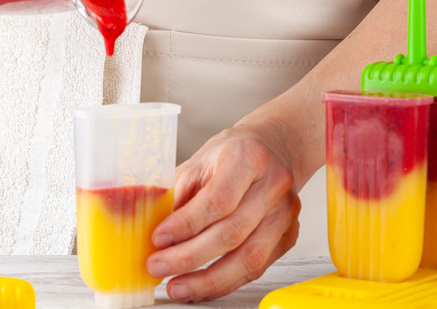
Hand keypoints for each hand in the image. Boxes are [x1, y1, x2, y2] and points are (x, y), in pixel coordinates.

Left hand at [146, 123, 300, 301]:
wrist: (272, 150)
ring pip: (249, 258)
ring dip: (207, 280)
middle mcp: (273, 185)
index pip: (218, 199)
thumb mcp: (198, 162)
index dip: (186, 225)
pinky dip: (225, 281)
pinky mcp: (289, 236)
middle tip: (157, 266)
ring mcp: (285, 213)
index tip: (158, 239)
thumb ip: (176, 193)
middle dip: (189, 257)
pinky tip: (200, 284)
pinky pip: (256, 268)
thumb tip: (147, 229)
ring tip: (177, 286)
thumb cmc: (231, 155)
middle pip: (232, 233)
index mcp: (247, 158)